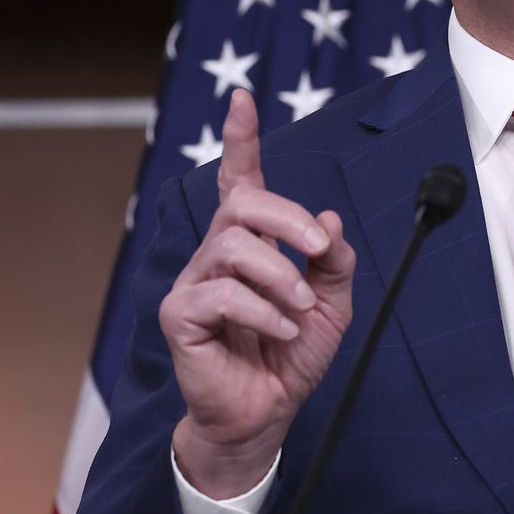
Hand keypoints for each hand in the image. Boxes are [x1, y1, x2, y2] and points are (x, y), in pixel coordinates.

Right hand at [162, 89, 356, 498]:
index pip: (240, 181)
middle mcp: (217, 254)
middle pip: (242, 204)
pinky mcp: (180, 315)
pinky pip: (220, 293)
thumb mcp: (331, 304)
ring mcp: (195, 282)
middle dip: (288, 218)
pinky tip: (281, 332)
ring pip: (233, 246)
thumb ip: (333, 261)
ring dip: (280, 275)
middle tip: (318, 249)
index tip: (242, 100)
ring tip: (299, 309)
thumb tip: (330, 219)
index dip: (241, 140)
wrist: (266, 413)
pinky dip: (263, 311)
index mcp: (251, 244)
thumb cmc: (290, 355)